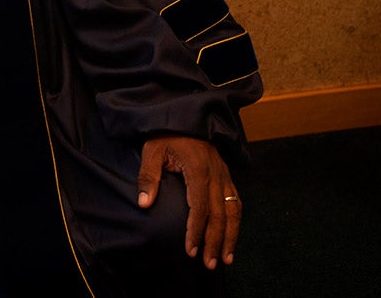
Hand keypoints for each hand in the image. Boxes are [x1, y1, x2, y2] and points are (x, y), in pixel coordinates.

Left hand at [137, 135, 240, 269]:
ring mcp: (224, 175)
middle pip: (219, 214)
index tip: (190, 250)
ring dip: (230, 236)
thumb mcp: (152, 150)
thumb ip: (148, 176)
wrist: (186, 117)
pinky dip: (236, 222)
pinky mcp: (226, 176)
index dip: (196, 231)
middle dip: (214, 241)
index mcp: (198, 169)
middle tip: (209, 264)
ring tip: (226, 259)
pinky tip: (231, 237)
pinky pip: (236, 202)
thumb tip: (144, 204)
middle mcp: (216, 175)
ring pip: (233, 210)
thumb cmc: (166, 134)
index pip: (199, 207)